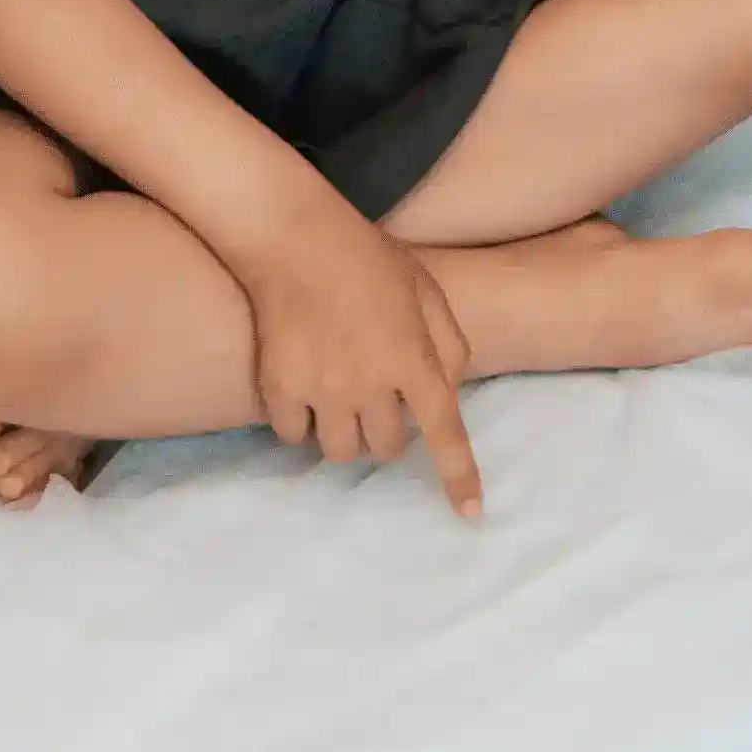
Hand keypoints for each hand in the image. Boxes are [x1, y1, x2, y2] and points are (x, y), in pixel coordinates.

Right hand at [235, 199, 483, 515]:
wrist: (295, 237)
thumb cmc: (369, 258)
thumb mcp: (427, 290)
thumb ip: (448, 343)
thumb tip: (451, 392)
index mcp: (413, 357)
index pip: (445, 430)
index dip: (459, 476)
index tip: (471, 515)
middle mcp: (371, 383)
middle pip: (386, 448)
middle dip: (388, 430)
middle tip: (376, 394)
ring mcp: (323, 389)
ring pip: (340, 451)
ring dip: (346, 432)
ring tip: (339, 393)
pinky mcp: (280, 388)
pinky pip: (292, 436)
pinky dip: (300, 422)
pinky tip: (303, 387)